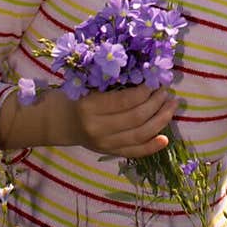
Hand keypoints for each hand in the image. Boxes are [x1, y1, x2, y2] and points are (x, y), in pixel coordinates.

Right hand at [0, 82, 179, 156]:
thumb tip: (144, 74)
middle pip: (136, 118)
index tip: (154, 81)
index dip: (144, 91)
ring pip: (139, 135)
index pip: (125, 101)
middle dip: (156, 103)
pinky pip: (134, 152)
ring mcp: (103, 144)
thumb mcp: (86, 84)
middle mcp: (97, 128)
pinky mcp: (108, 152)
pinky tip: (165, 139)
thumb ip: (110, 81)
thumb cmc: (72, 96)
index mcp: (89, 106)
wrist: (55, 122)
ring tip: (171, 106)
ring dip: (160, 120)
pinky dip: (151, 147)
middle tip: (166, 91)